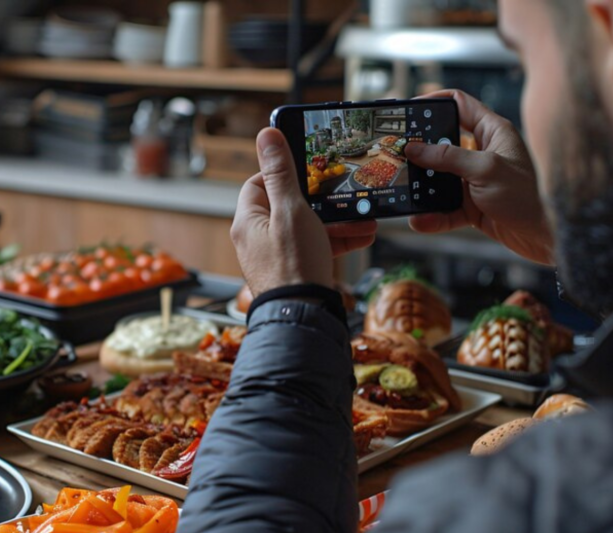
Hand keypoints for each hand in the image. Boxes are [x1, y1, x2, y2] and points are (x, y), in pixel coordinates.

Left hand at [231, 128, 377, 294]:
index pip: (259, 183)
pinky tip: (362, 235)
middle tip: (344, 193)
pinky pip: (316, 247)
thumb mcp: (290, 210)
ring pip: (308, 227)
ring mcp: (276, 256)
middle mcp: (257, 238)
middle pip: (289, 205)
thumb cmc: (293, 265)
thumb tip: (266, 135)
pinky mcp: (295, 270)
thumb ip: (281, 173)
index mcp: (248, 221)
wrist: (303, 317)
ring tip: (364, 216)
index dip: (284, 173)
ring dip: (337, 220)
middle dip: (322, 200)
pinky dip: (337, 241)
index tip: (308, 168)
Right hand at [405, 90, 553, 264]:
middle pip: (442, 143)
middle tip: (397, 153)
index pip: (461, 104)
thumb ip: (448, 158)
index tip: (411, 109)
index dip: (435, 102)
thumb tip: (415, 149)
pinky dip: (432, 215)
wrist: (543, 237)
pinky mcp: (471, 205)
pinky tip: (420, 220)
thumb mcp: (485, 169)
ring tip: (405, 191)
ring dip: (422, 187)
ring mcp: (475, 180)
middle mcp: (483, 153)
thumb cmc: (526, 196)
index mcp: (493, 132)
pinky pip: (444, 208)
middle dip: (420, 150)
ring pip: (439, 178)